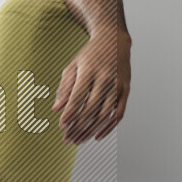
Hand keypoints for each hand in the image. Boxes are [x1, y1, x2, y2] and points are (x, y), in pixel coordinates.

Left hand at [52, 28, 131, 144]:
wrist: (114, 40)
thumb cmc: (90, 55)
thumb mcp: (73, 66)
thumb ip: (64, 87)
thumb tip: (56, 109)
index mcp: (89, 71)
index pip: (78, 97)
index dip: (69, 114)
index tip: (61, 126)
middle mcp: (105, 79)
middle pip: (91, 109)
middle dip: (78, 127)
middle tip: (67, 139)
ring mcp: (118, 85)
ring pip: (105, 115)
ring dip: (90, 131)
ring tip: (78, 140)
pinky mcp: (126, 90)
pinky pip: (118, 114)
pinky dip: (108, 128)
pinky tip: (97, 137)